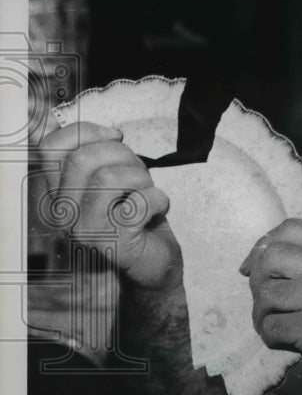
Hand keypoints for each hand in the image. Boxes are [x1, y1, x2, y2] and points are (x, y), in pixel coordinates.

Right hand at [39, 121, 180, 289]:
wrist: (153, 262)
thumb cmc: (134, 214)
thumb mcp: (114, 177)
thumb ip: (103, 154)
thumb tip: (112, 133)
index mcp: (57, 191)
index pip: (50, 148)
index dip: (86, 132)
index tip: (114, 137)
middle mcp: (63, 212)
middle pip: (82, 159)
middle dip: (122, 155)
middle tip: (138, 172)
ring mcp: (85, 229)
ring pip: (109, 177)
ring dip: (141, 177)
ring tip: (147, 190)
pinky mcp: (113, 242)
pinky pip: (139, 202)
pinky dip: (159, 198)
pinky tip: (158, 208)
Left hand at [239, 218, 301, 394]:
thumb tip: (262, 255)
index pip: (293, 228)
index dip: (264, 245)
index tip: (254, 267)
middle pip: (271, 256)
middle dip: (257, 281)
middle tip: (266, 302)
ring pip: (266, 293)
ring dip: (262, 315)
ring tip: (278, 327)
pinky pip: (272, 325)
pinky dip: (272, 336)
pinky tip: (287, 343)